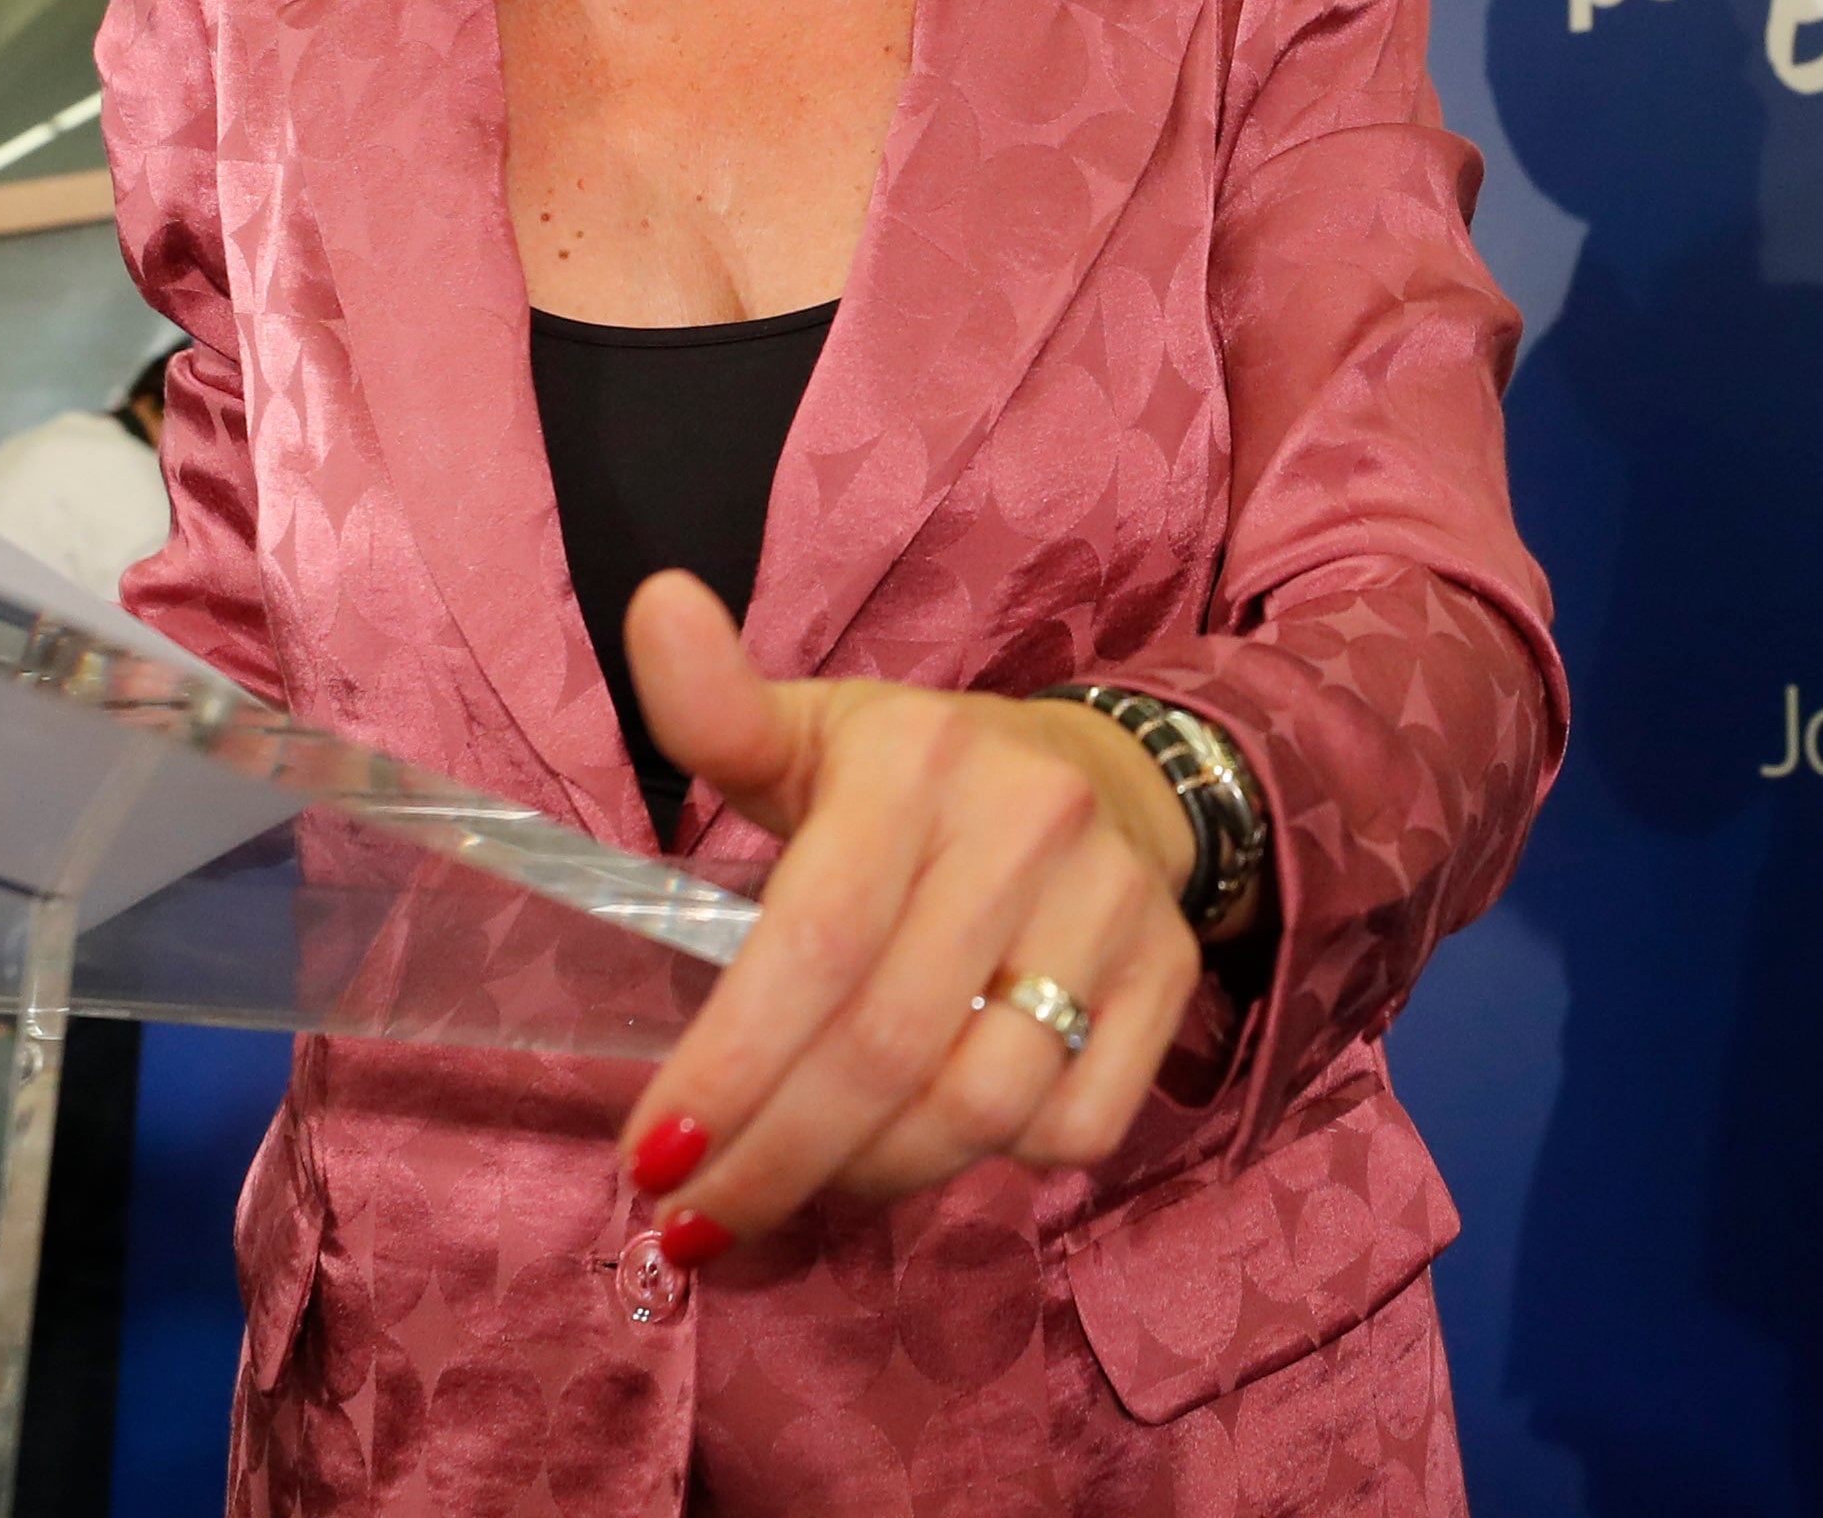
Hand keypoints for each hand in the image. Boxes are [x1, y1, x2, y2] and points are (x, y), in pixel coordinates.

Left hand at [608, 573, 1202, 1257]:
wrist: (1113, 775)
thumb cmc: (922, 777)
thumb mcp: (817, 734)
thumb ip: (720, 707)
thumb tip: (654, 604)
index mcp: (918, 762)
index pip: (816, 944)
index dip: (732, 1067)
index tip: (650, 1158)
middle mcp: (1029, 825)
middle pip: (890, 1047)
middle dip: (777, 1158)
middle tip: (700, 1217)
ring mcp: (1114, 906)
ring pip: (986, 1104)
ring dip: (876, 1174)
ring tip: (809, 1178)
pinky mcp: (1171, 977)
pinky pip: (1076, 1128)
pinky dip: (996, 1163)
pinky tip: (934, 1137)